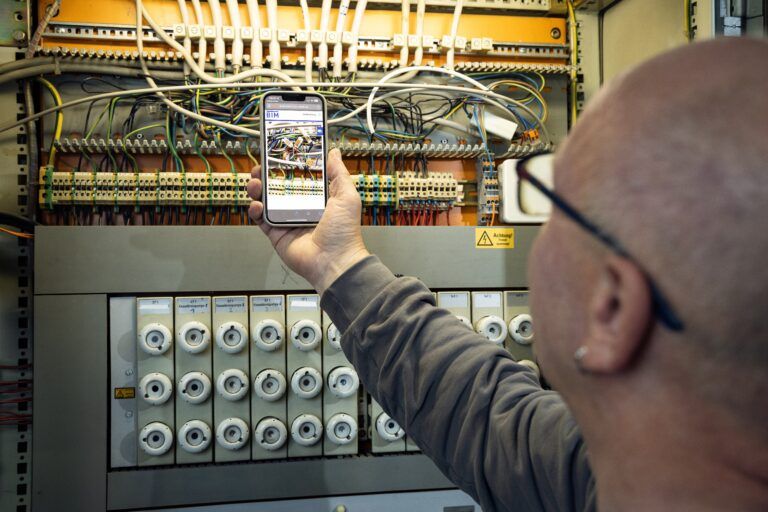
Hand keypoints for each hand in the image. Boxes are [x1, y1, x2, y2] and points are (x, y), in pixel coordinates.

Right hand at [247, 148, 369, 294]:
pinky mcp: (276, 234)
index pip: (298, 176)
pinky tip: (256, 204)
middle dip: (267, 175)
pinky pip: (260, 219)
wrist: (334, 261)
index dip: (287, 165)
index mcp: (317, 198)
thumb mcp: (346, 196)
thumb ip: (339, 173)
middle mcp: (300, 208)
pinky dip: (254, 210)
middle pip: (277, 187)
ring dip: (257, 189)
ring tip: (255, 183)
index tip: (279, 154)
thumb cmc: (344, 232)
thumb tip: (334, 152)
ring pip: (266, 200)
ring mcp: (286, 220)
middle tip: (261, 167)